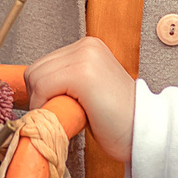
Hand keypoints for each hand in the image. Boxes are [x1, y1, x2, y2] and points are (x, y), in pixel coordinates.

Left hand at [22, 36, 135, 164]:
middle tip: (64, 114)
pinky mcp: (83, 73)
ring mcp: (85, 57)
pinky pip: (43, 87)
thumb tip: (33, 91)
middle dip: (40, 97)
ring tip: (70, 115)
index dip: (42, 93)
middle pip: (34, 70)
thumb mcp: (89, 90)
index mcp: (89, 47)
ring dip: (44, 103)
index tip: (58, 108)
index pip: (42, 65)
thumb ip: (66, 81)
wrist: (144, 132)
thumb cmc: (117, 120)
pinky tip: (68, 116)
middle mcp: (87, 46)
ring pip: (35, 78)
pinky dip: (46, 106)